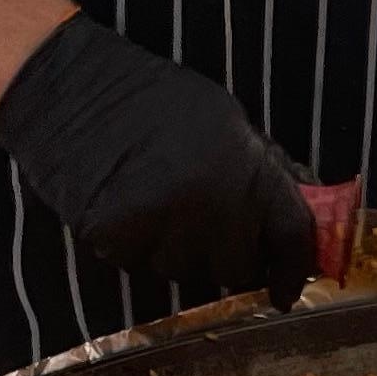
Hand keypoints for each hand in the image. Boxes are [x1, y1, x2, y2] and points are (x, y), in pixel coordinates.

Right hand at [0, 12, 316, 306]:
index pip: (290, 236)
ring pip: (189, 272)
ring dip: (182, 253)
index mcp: (245, 165)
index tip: (286, 288)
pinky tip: (130, 209)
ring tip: (161, 206)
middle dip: (230, 256)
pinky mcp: (117, 238)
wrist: (72, 88)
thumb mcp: (227, 121)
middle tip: (206, 225)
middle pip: (238, 266)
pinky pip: (143, 266)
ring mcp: (162, 222)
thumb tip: (304, 215)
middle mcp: (210, 199)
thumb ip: (265, 173)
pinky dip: (140, 249)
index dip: (292, 268)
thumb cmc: (153, 100)